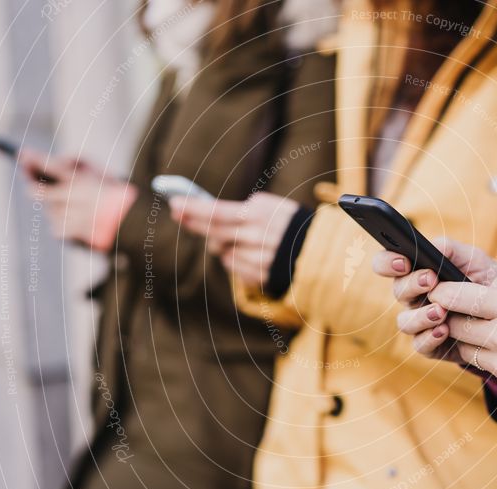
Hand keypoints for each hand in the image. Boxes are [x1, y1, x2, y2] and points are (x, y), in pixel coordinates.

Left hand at [17, 149, 136, 251]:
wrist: (136, 224)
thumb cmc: (117, 196)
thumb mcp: (101, 173)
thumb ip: (75, 164)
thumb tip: (54, 164)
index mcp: (84, 181)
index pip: (52, 167)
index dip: (34, 160)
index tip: (22, 155)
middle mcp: (75, 198)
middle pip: (38, 192)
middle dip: (33, 186)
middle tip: (32, 184)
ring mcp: (72, 217)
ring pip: (49, 211)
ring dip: (55, 208)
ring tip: (73, 207)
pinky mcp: (74, 233)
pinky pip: (56, 228)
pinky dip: (62, 224)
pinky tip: (77, 222)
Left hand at [170, 191, 298, 286]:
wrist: (322, 252)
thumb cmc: (292, 224)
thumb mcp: (273, 206)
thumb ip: (244, 210)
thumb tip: (211, 217)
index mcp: (260, 215)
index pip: (217, 212)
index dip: (193, 209)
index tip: (175, 204)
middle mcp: (257, 236)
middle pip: (214, 232)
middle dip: (195, 223)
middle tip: (180, 215)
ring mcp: (258, 258)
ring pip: (222, 252)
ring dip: (222, 245)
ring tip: (239, 237)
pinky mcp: (260, 276)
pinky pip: (233, 267)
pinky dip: (234, 259)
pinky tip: (249, 253)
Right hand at [371, 237, 496, 363]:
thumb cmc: (484, 278)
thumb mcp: (471, 258)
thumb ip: (449, 249)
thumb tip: (431, 247)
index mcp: (415, 272)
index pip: (387, 264)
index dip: (387, 263)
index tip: (403, 261)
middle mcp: (413, 298)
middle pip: (397, 291)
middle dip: (412, 285)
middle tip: (431, 279)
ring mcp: (421, 322)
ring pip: (405, 322)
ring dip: (421, 316)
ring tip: (441, 311)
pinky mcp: (431, 344)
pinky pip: (420, 345)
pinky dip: (431, 337)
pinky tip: (445, 329)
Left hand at [428, 267, 496, 406]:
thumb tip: (480, 279)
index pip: (460, 298)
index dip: (442, 292)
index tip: (436, 289)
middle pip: (456, 326)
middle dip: (453, 317)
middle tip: (459, 309)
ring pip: (466, 350)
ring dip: (470, 340)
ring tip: (492, 331)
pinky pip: (486, 370)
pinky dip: (492, 361)